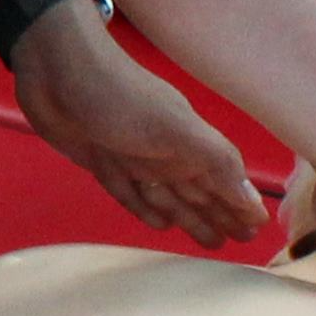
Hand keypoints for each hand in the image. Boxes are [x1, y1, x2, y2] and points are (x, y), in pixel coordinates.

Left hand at [11, 0, 265, 244]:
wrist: (56, 72)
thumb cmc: (119, 98)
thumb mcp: (175, 129)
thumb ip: (216, 162)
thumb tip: (254, 200)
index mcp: (191, 144)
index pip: (225, 181)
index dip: (240, 205)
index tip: (259, 230)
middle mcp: (167, 153)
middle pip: (201, 192)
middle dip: (221, 215)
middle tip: (241, 243)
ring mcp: (134, 158)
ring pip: (170, 197)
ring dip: (190, 218)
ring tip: (212, 242)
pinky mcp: (102, 163)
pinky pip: (132, 194)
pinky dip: (147, 209)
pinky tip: (160, 224)